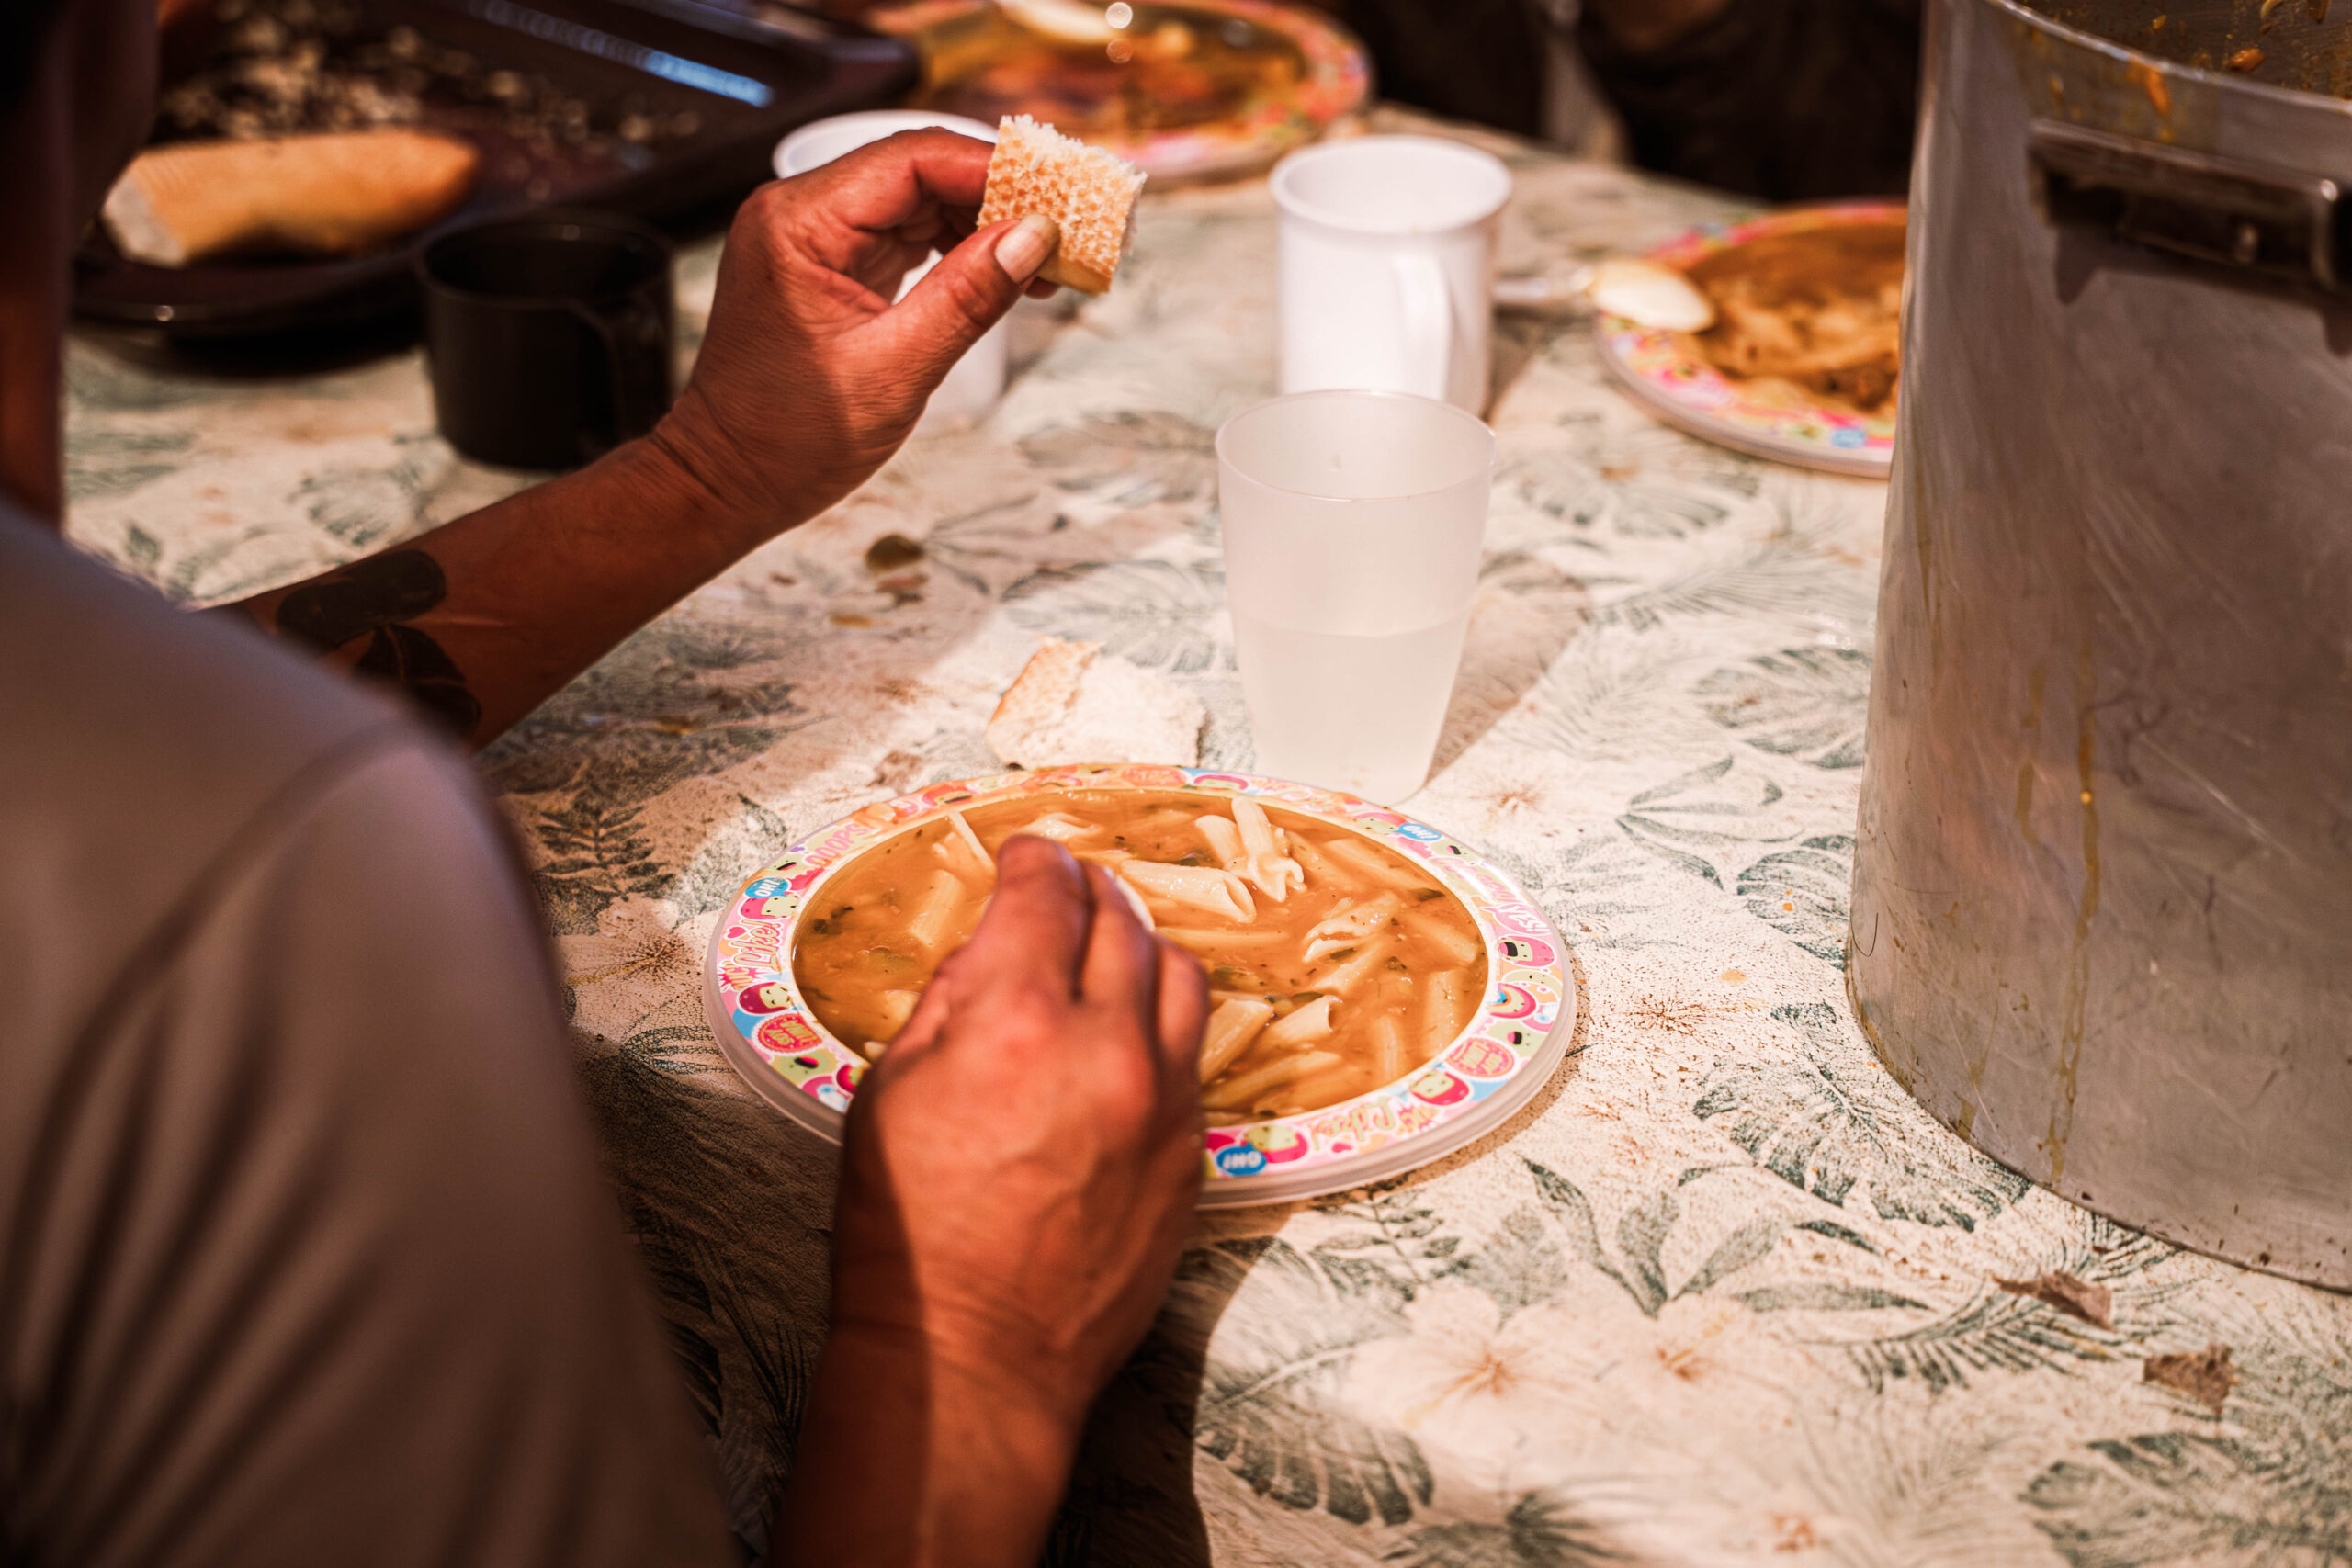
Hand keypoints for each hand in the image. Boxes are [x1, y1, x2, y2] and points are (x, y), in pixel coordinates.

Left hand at [648, 129, 1061, 541]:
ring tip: (1050, 264)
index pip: (913, 158)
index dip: (995, 173)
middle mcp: (802, 213)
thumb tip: (1035, 238)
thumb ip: (967, 297)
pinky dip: (961, 251)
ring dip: (988, 226)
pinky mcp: (833, 265)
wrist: (727, 482)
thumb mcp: (894, 371)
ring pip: (922, 200)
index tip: (1060, 200)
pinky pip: (909, 236)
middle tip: (1070, 232)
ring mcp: (817, 237)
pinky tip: (1006, 276)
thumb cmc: (786, 439)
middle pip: (922, 170)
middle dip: (1001, 198)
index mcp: (800, 222)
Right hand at [775, 837, 1205, 1567]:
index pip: (1044, 894)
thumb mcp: (889, 1092)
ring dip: (1142, 948)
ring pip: (1181, 978)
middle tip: (1066, 890)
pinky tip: (1130, 1033)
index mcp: (1016, 1021)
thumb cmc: (912, 1238)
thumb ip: (951, 1003)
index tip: (1027, 857)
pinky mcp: (1191, 1152)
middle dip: (1089, 892)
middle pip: (1121, 923)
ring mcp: (1161, 1102)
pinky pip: (1191, 1054)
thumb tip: (992, 949)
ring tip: (1111, 950)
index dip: (1033, 861)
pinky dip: (1161, 1024)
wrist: (975, 1356)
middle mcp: (1106, 1048)